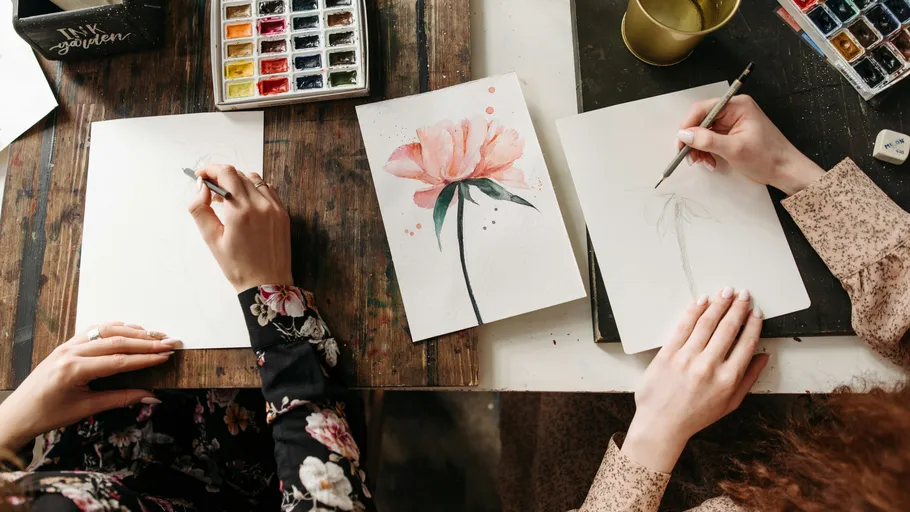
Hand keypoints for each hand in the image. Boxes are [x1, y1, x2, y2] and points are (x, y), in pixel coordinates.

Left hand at [0, 322, 175, 450]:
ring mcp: (67, 345)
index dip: (145, 358)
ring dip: (133, 332)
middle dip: (146, 342)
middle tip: (169, 343)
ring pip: (106, 331)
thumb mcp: (86, 408)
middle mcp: (70, 352)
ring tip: (156, 335)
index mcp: (74, 370)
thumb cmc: (49, 414)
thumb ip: (121, 399)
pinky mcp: (66, 344)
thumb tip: (151, 396)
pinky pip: (94, 330)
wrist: (19, 413)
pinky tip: (131, 330)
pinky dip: (115, 328)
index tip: (166, 356)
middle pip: (116, 341)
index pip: (118, 360)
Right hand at [188, 165, 292, 291]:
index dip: (210, 169)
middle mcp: (260, 205)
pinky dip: (255, 189)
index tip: (201, 175)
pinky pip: (268, 190)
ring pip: (254, 179)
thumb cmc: (237, 266)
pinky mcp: (283, 213)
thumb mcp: (211, 239)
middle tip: (211, 192)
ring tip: (228, 200)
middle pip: (239, 174)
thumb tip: (200, 186)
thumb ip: (200, 209)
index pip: (226, 173)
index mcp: (240, 211)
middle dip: (222, 177)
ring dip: (239, 182)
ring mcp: (275, 208)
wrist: (267, 284)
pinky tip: (246, 203)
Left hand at [621, 288, 769, 472]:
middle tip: (744, 294)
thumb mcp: (730, 403)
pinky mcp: (667, 354)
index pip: (746, 343)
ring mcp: (686, 359)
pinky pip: (683, 327)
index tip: (756, 312)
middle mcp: (708, 366)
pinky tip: (702, 301)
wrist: (661, 423)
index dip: (753, 324)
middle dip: (738, 308)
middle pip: (727, 328)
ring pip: (706, 323)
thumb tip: (763, 356)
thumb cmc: (696, 415)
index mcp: (728, 379)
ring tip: (726, 292)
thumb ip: (749, 378)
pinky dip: (694, 311)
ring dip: (719, 304)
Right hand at [677, 95, 823, 194]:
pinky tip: (710, 161)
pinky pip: (711, 139)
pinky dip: (707, 151)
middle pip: (701, 120)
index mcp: (737, 106)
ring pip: (704, 131)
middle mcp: (734, 110)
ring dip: (699, 148)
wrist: (785, 170)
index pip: (703, 109)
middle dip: (694, 140)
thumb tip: (684, 134)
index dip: (688, 125)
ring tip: (703, 162)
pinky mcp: (732, 133)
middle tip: (690, 157)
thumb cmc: (768, 157)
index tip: (681, 143)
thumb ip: (707, 140)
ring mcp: (733, 122)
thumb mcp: (734, 149)